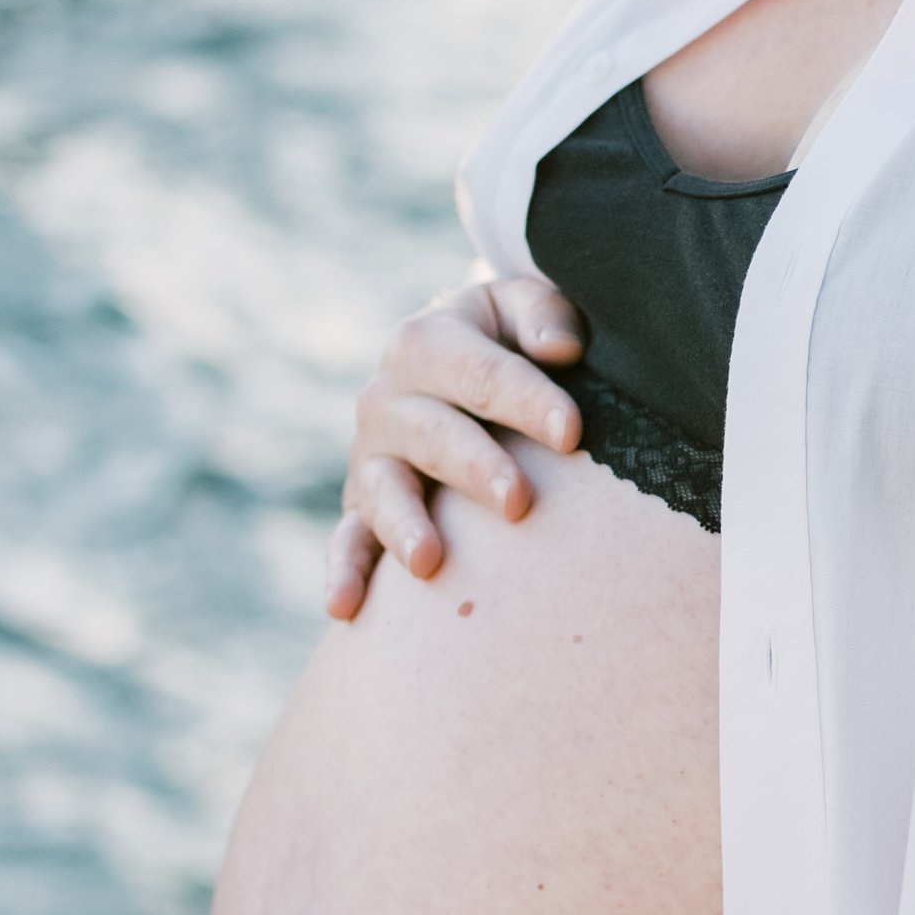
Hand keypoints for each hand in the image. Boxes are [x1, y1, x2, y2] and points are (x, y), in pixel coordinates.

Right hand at [325, 275, 584, 619]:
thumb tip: (561, 348)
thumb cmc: (506, 337)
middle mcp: (386, 398)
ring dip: (405, 525)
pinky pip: (346, 540)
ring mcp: (370, 457)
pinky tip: (345, 608)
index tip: (571, 433)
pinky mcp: (361, 506)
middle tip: (519, 500)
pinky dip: (343, 572)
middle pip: (431, 434)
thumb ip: (543, 316)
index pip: (478, 372)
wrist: (456, 363)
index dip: (526, 400)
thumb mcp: (521, 307)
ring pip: (382, 491)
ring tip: (429, 561)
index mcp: (425, 341)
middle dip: (474, 467)